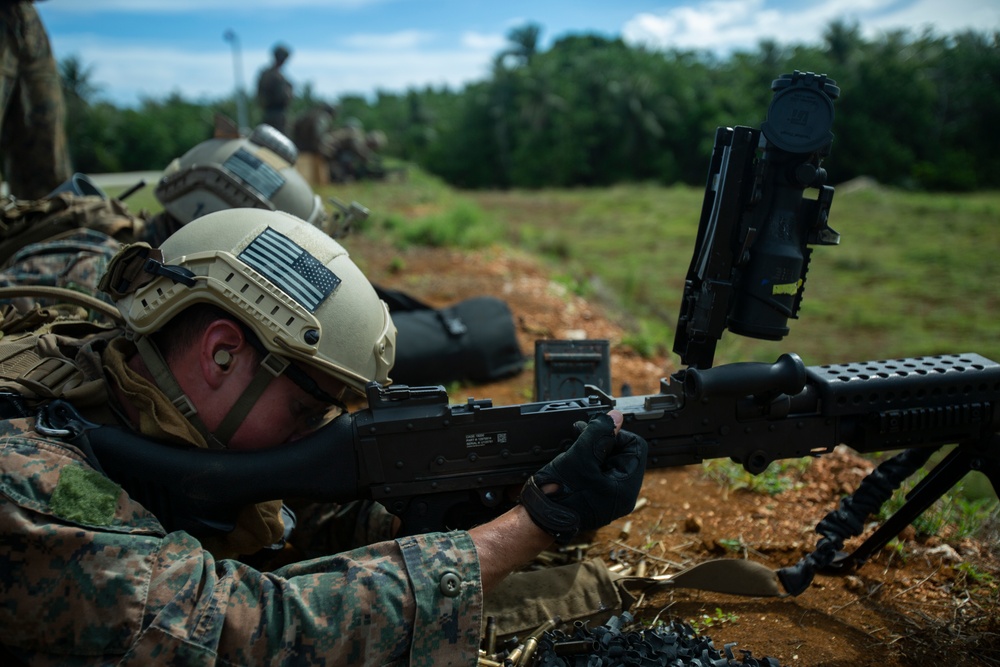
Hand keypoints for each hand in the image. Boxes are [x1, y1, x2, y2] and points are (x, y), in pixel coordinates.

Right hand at [519, 410, 647, 543]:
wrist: (538, 518)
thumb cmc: (558, 494)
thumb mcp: (580, 457)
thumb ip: (599, 434)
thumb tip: (616, 417)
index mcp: (625, 488)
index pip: (636, 448)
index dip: (617, 435)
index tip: (596, 433)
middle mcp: (621, 495)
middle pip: (623, 454)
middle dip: (602, 442)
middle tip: (581, 436)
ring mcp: (609, 498)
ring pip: (609, 462)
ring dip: (593, 450)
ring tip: (574, 449)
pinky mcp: (597, 498)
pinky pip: (599, 473)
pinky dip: (588, 462)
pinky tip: (573, 461)